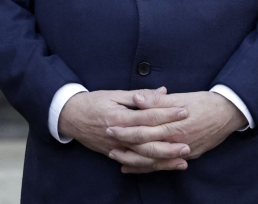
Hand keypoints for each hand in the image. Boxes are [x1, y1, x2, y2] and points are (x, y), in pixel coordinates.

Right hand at [57, 87, 190, 170]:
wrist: (70, 117)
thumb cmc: (93, 102)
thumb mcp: (115, 94)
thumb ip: (140, 95)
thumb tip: (163, 91)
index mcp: (120, 116)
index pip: (148, 116)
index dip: (167, 113)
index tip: (184, 111)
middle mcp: (119, 134)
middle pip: (147, 142)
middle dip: (169, 144)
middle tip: (188, 143)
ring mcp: (116, 147)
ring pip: (142, 157)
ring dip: (163, 161)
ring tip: (182, 161)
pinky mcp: (114, 154)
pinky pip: (134, 163)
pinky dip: (149, 167)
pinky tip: (163, 167)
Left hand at [106, 90, 246, 173]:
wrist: (228, 114)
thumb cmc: (204, 102)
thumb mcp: (181, 98)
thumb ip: (157, 101)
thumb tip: (137, 99)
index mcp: (174, 125)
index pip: (144, 130)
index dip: (126, 130)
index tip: (110, 126)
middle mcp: (177, 142)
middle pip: (146, 148)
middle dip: (125, 146)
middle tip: (108, 142)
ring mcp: (183, 152)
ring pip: (153, 161)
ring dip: (133, 160)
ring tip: (116, 157)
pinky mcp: (187, 156)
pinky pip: (164, 165)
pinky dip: (147, 167)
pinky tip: (133, 168)